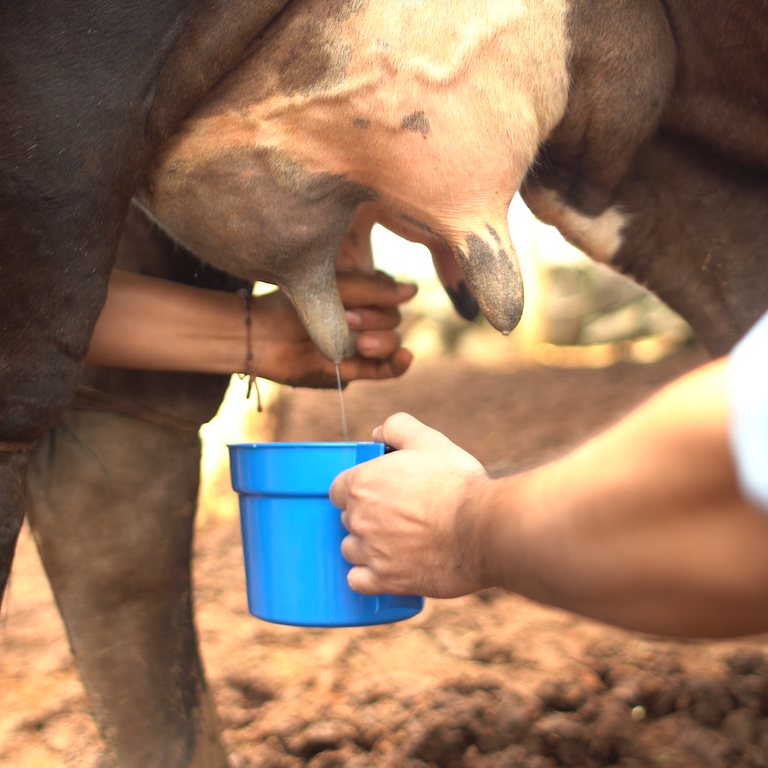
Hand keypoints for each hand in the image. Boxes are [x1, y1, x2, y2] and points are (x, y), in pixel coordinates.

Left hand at [250, 271, 415, 386]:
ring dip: (383, 342)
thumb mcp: (334, 288)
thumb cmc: (292, 305)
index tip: (356, 298)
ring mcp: (358, 345)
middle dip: (376, 319)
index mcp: (359, 295)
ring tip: (360, 343)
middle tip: (349, 319)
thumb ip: (372, 289)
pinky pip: (384, 370)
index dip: (382, 295)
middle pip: (394, 319)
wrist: (262, 335)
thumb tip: (413, 291)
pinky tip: (404, 357)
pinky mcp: (352, 370)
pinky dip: (397, 365)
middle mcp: (363, 320)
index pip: (391, 294)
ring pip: (392, 343)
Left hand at [329, 412, 488, 597]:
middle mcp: (359, 519)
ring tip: (394, 542)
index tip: (378, 492)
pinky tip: (385, 568)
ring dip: (366, 547)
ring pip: (350, 550)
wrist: (482, 528)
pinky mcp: (386, 580)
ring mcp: (371, 552)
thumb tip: (378, 433)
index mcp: (363, 484)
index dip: (358, 490)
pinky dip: (368, 576)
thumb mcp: (429, 441)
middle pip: (347, 519)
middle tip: (397, 513)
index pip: (338, 489)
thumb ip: (398, 428)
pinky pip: (357, 582)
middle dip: (366, 516)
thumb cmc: (457, 483)